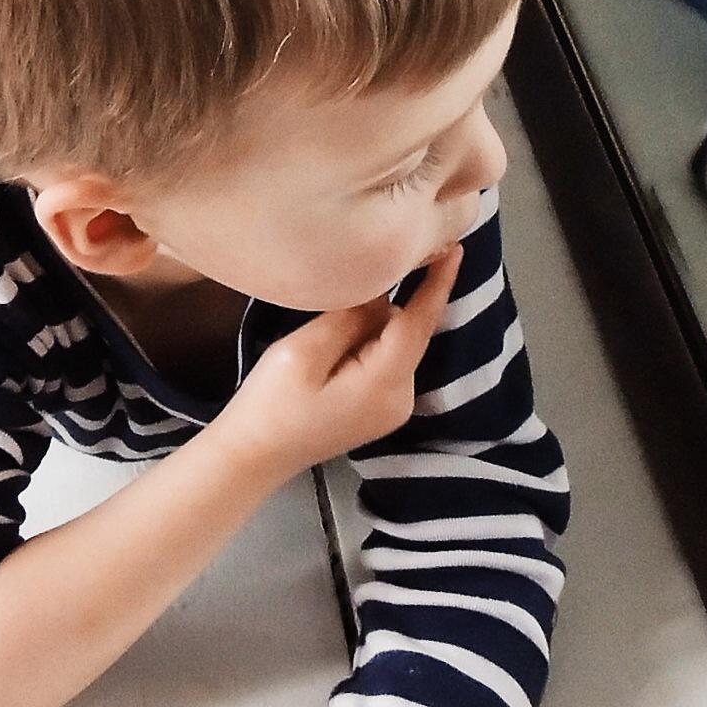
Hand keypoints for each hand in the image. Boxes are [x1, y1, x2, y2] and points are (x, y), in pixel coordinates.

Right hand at [217, 245, 462, 478]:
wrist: (252, 458)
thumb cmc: (270, 405)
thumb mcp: (303, 352)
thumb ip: (349, 319)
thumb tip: (383, 290)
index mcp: (385, 384)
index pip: (418, 324)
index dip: (436, 284)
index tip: (454, 248)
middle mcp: (402, 399)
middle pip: (409, 334)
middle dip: (393, 302)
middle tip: (361, 274)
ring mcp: (393, 408)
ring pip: (397, 347)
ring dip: (377, 325)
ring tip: (335, 316)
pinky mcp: (380, 411)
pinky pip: (388, 362)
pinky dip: (373, 343)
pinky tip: (341, 339)